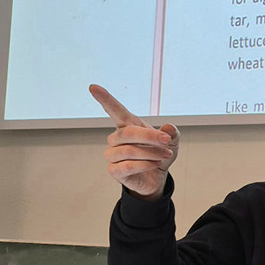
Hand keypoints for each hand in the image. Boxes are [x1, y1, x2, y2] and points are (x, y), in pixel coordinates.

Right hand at [91, 84, 178, 199]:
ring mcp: (113, 155)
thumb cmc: (159, 154)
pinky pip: (127, 166)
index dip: (104, 98)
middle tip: (167, 142)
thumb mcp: (171, 141)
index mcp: (128, 125)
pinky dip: (145, 164)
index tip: (93, 87)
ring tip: (164, 155)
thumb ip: (171, 133)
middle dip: (150, 137)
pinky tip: (154, 164)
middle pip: (128, 133)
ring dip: (151, 153)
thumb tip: (169, 128)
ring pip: (129, 150)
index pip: (114, 110)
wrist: (156, 178)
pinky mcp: (114, 171)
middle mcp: (116, 139)